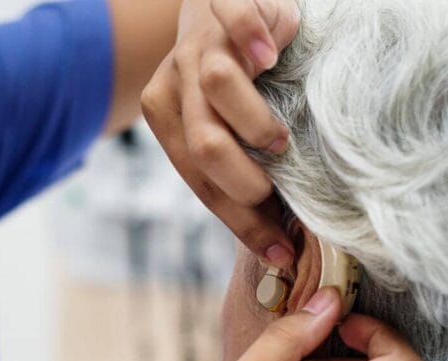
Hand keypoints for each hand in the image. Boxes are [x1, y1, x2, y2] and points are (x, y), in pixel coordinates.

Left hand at [141, 0, 301, 267]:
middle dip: (243, 181)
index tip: (280, 249)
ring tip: (280, 139)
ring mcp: (197, 38)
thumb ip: (236, 168)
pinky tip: (272, 57)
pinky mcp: (222, 1)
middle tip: (275, 190)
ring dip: (253, 122)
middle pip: (203, 143)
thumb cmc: (239, 78)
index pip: (199, 179)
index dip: (240, 220)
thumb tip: (279, 247)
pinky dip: (252, 37)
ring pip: (215, 85)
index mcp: (166, 116)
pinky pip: (234, 17)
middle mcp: (175, 79)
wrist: (223, 3)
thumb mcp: (227, 125)